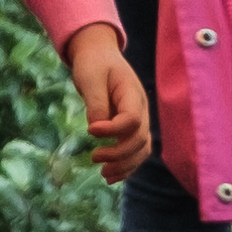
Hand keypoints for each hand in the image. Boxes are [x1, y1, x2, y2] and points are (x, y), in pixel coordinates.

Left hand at [65, 23, 153, 182]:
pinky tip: (110, 176)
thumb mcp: (90, 78)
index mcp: (132, 95)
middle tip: (94, 157)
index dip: (113, 130)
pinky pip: (136, 151)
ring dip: (125, 165)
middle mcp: (141, 109)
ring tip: (104, 174)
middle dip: (119, 153)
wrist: (98, 55)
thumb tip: (96, 130)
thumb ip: (95, 103)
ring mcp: (139, 119)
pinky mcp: (131, 128)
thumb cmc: (93, 64)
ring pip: (142, 150)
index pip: (131, 120)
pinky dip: (126, 166)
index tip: (90, 131)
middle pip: (140, 139)